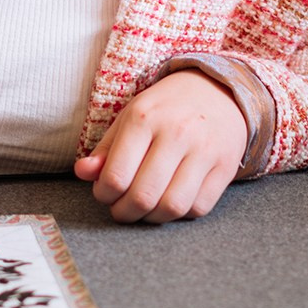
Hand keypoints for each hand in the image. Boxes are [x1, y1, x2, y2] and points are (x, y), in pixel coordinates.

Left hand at [73, 70, 247, 222]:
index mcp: (145, 117)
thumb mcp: (131, 116)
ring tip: (146, 208)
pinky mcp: (225, 166)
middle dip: (125, 212)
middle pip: (143, 196)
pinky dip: (181, 213)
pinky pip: (199, 207)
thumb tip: (82, 172)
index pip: (116, 177)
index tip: (106, 193)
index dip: (104, 195)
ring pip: (172, 207)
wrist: (218, 90)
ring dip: (153, 217)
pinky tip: (173, 199)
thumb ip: (106, 148)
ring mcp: (204, 150)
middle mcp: (176, 132)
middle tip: (123, 208)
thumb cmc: (167, 107)